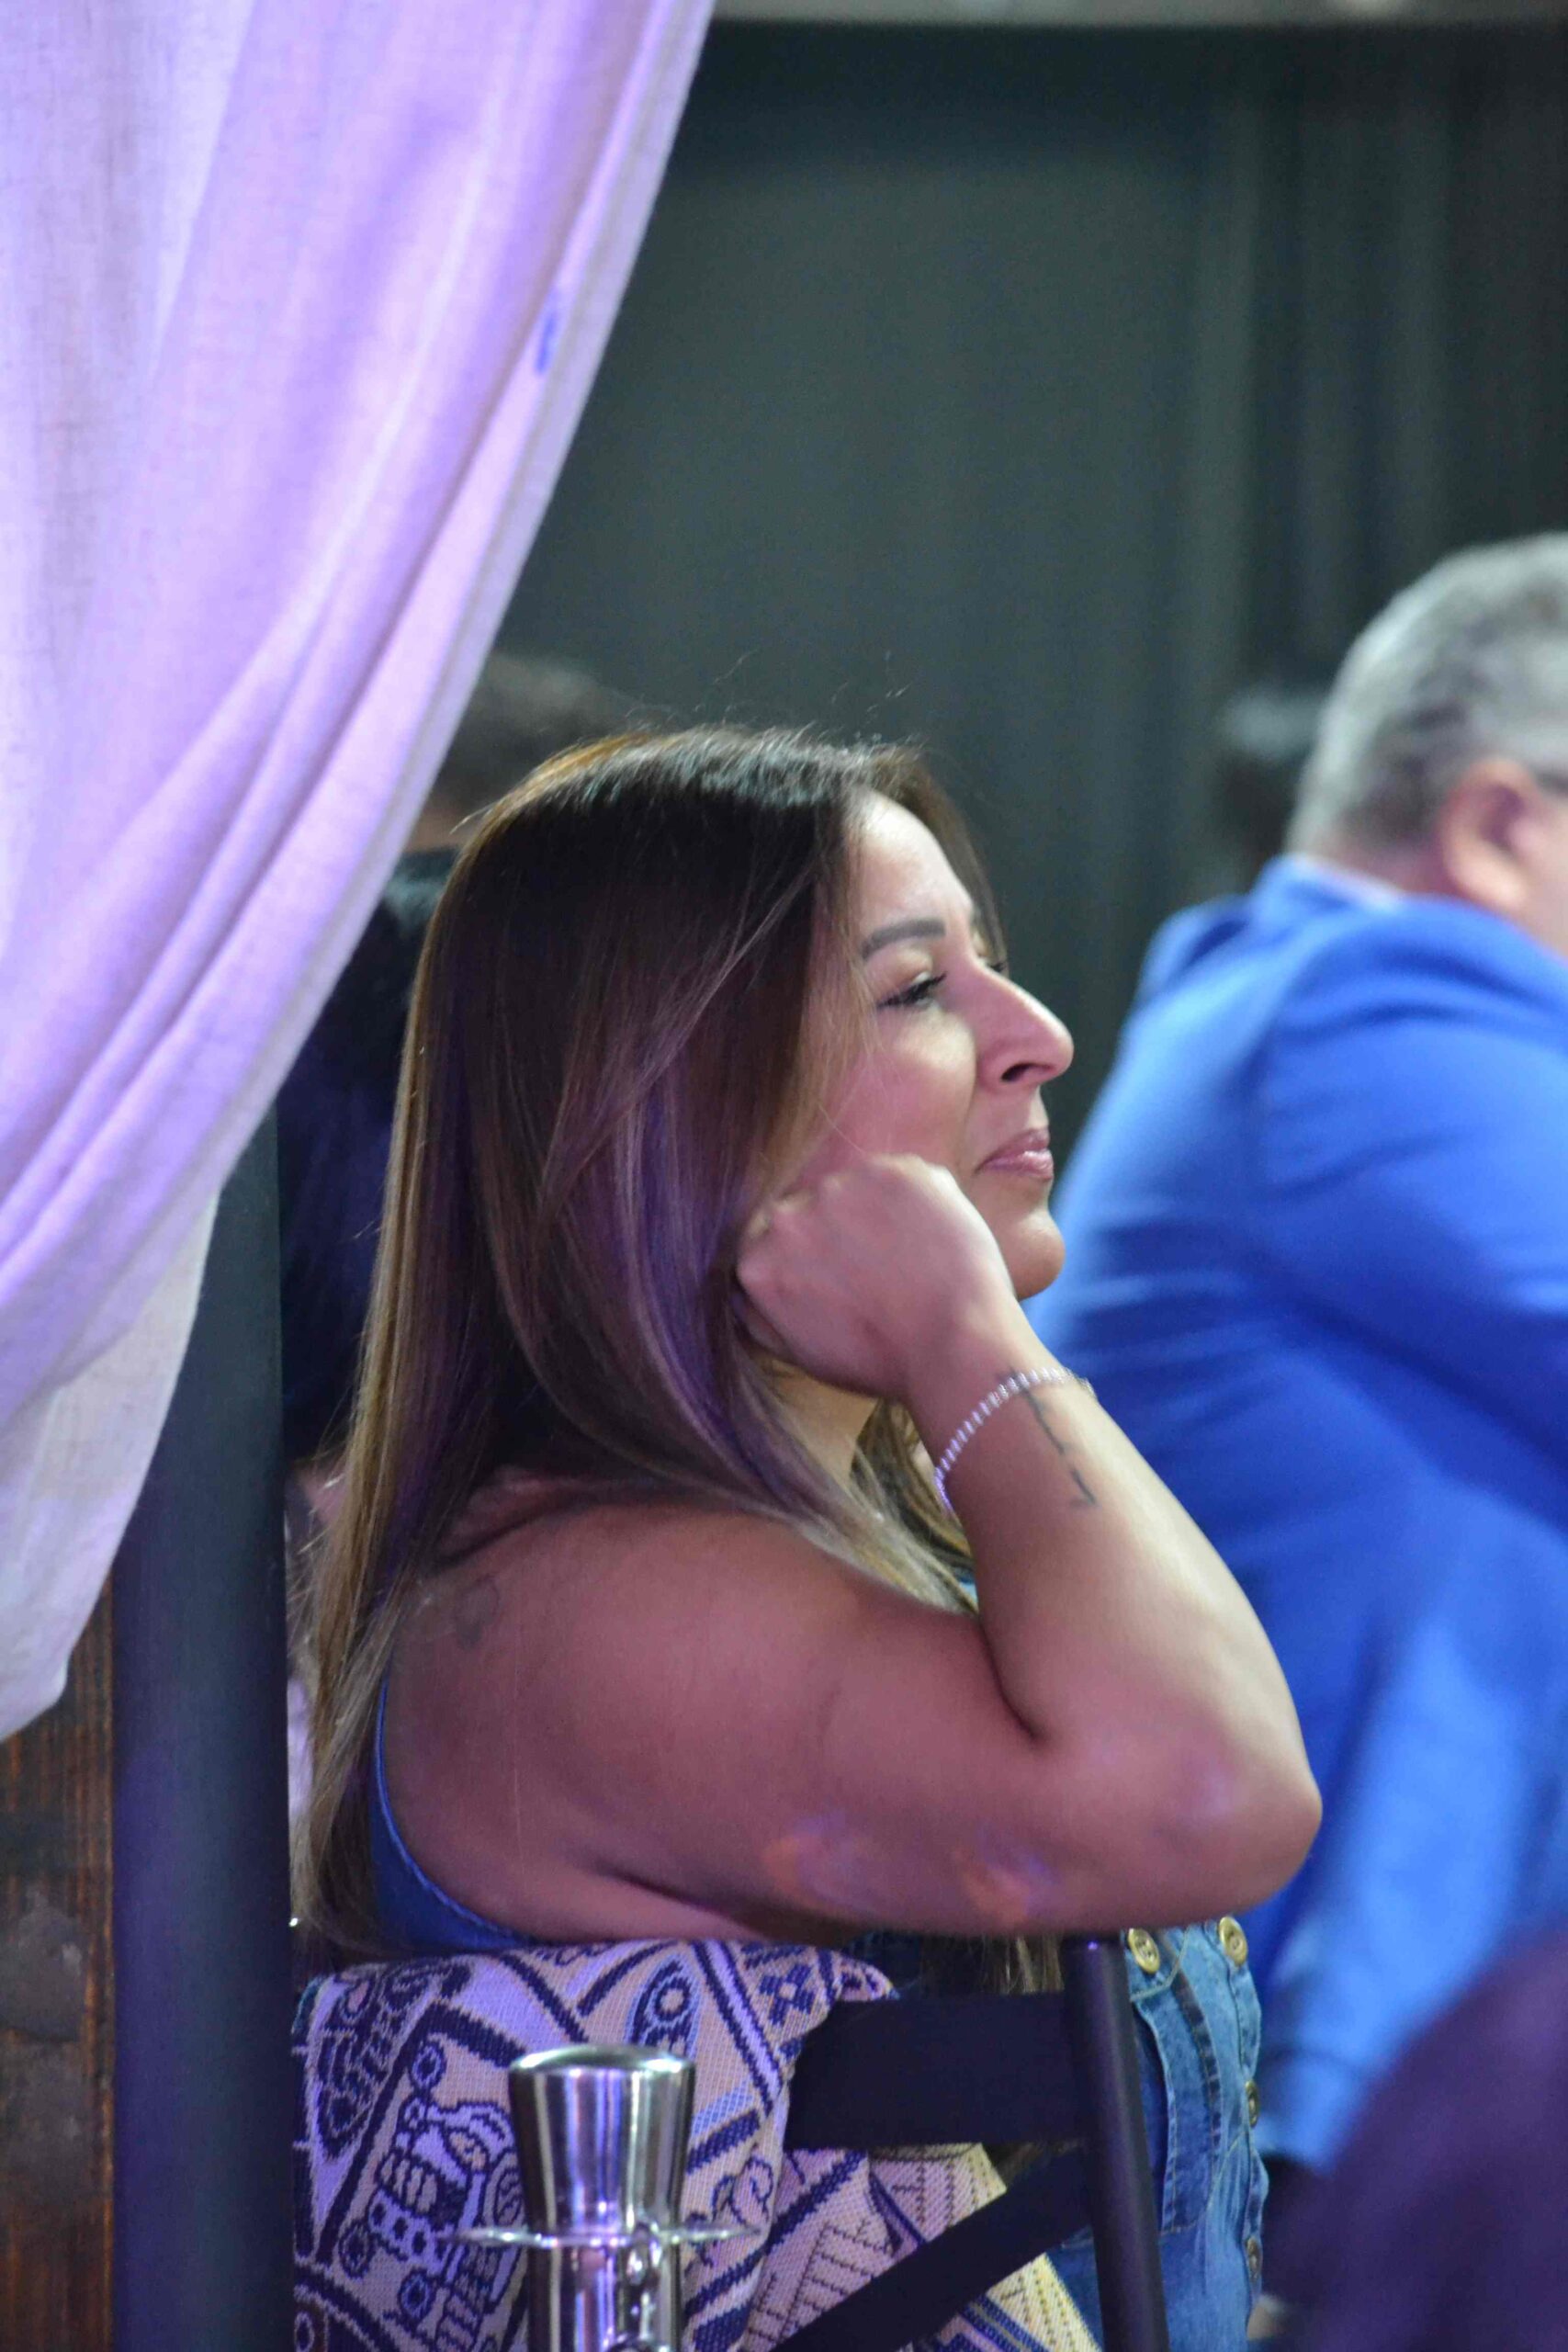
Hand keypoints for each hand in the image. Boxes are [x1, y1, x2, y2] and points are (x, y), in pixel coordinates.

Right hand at [736, 1155, 1020, 1402]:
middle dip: (838, 1231)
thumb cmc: (880, 1359)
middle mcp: (789, 1216)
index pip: (770, 1239)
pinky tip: (932, 1241)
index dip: (808, 1256)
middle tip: (878, 1269)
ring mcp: (842, 1186)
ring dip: (876, 1213)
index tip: (837, 1274)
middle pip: (809, 1209)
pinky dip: (918, 1202)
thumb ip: (760, 1313)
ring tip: (910, 1259)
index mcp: (758, 1261)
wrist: (954, 1345)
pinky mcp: (894, 1170)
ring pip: (855, 1189)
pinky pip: (902, 1178)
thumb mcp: (799, 1352)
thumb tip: (745, 1287)